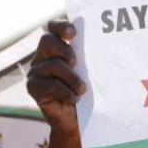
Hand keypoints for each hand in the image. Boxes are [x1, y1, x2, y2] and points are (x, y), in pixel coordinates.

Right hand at [27, 19, 87, 147]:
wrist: (80, 121)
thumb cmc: (90, 94)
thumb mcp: (93, 74)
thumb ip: (93, 59)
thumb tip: (114, 45)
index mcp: (59, 48)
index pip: (53, 27)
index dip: (61, 26)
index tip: (73, 33)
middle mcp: (45, 57)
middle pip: (47, 41)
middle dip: (64, 49)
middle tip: (76, 62)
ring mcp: (37, 72)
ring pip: (51, 65)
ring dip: (70, 77)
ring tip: (83, 89)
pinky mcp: (34, 88)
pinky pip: (47, 85)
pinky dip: (64, 91)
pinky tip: (75, 97)